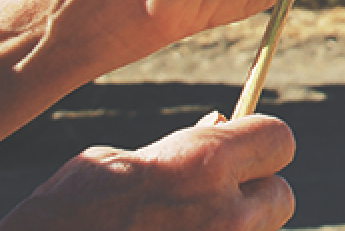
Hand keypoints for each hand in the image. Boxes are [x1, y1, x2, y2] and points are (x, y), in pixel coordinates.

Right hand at [0, 115, 293, 230]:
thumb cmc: (61, 216)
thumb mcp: (112, 162)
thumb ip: (176, 147)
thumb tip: (219, 125)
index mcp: (203, 162)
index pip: (281, 139)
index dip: (262, 144)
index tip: (242, 151)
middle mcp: (224, 211)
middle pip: (282, 197)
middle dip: (256, 196)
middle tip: (215, 201)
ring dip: (239, 230)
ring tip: (188, 229)